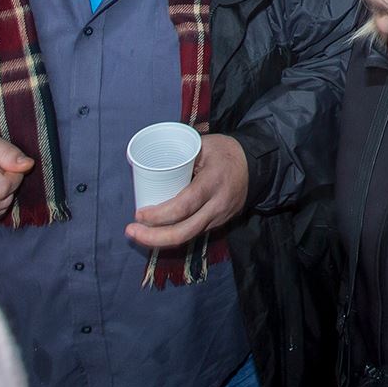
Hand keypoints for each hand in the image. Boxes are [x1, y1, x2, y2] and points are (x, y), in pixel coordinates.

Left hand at [127, 134, 247, 247]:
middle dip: (153, 237)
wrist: (257, 165)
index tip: (138, 213)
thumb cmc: (226, 151)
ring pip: (187, 238)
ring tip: (137, 234)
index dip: (159, 215)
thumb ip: (181, 156)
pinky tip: (155, 234)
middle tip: (130, 231)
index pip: (184, 206)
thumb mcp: (204, 146)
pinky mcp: (218, 224)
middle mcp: (217, 206)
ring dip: (159, 240)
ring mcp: (219, 218)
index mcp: (213, 183)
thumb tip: (150, 165)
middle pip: (184, 232)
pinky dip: (172, 236)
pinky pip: (193, 234)